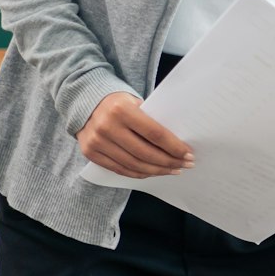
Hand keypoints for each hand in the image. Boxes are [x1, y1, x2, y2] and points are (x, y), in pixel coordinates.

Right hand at [77, 92, 194, 178]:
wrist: (85, 102)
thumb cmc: (119, 102)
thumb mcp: (135, 102)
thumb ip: (151, 119)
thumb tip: (177, 142)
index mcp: (122, 110)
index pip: (155, 133)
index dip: (174, 147)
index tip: (188, 154)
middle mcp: (107, 127)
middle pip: (145, 152)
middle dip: (169, 162)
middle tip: (185, 165)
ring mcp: (97, 142)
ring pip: (133, 164)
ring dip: (156, 170)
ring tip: (172, 170)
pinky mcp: (90, 153)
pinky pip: (119, 169)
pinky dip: (138, 173)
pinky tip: (153, 172)